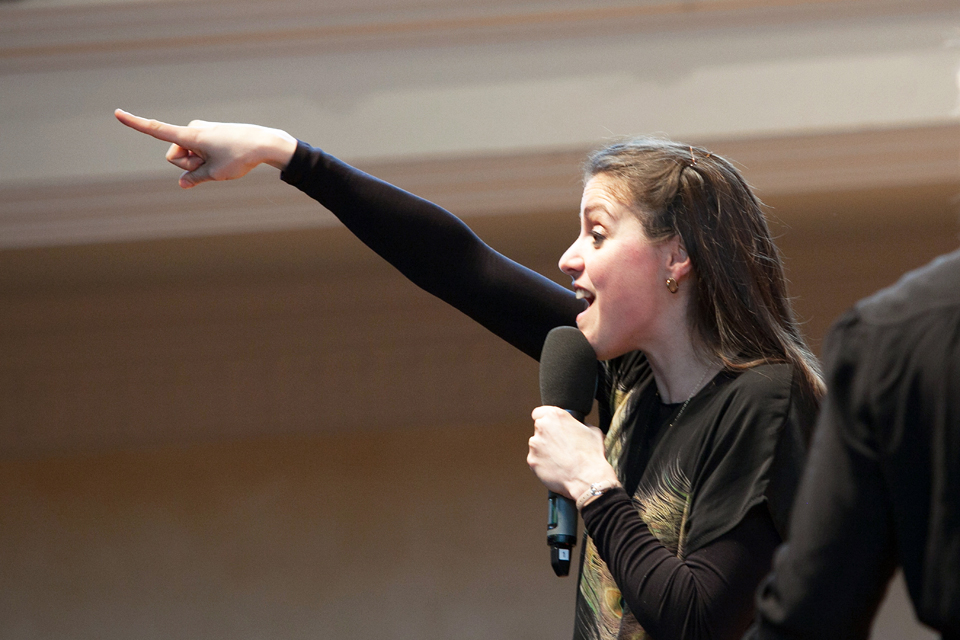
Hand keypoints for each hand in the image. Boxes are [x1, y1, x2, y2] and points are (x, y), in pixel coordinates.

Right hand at [114, 109, 297, 188]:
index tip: (117, 113)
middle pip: (176, 156)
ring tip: (223, 160)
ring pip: (189, 155)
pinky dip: (208, 159)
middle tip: (213, 166)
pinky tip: (227, 156)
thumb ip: (194, 178)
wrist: (265, 143)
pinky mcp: (211, 133)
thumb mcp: (215, 174)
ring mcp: (202, 130)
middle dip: (189, 166)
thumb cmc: (240, 157)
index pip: (156, 130)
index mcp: (190, 136)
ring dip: (200, 163)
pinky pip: (200, 151)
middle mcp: (192, 129)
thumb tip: (183, 184)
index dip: (136, 124)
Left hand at [527, 406, 617, 500]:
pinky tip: (556, 467)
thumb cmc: (591, 455)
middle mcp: (542, 427)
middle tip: (560, 446)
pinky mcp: (532, 460)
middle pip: (539, 429)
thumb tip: (578, 427)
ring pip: (536, 445)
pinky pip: (536, 460)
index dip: (545, 419)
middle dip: (547, 436)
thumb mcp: (592, 431)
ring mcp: (535, 444)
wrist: (587, 478)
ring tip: (560, 459)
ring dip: (544, 450)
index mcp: (555, 416)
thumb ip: (580, 424)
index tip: (549, 426)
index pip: (539, 412)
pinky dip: (543, 463)